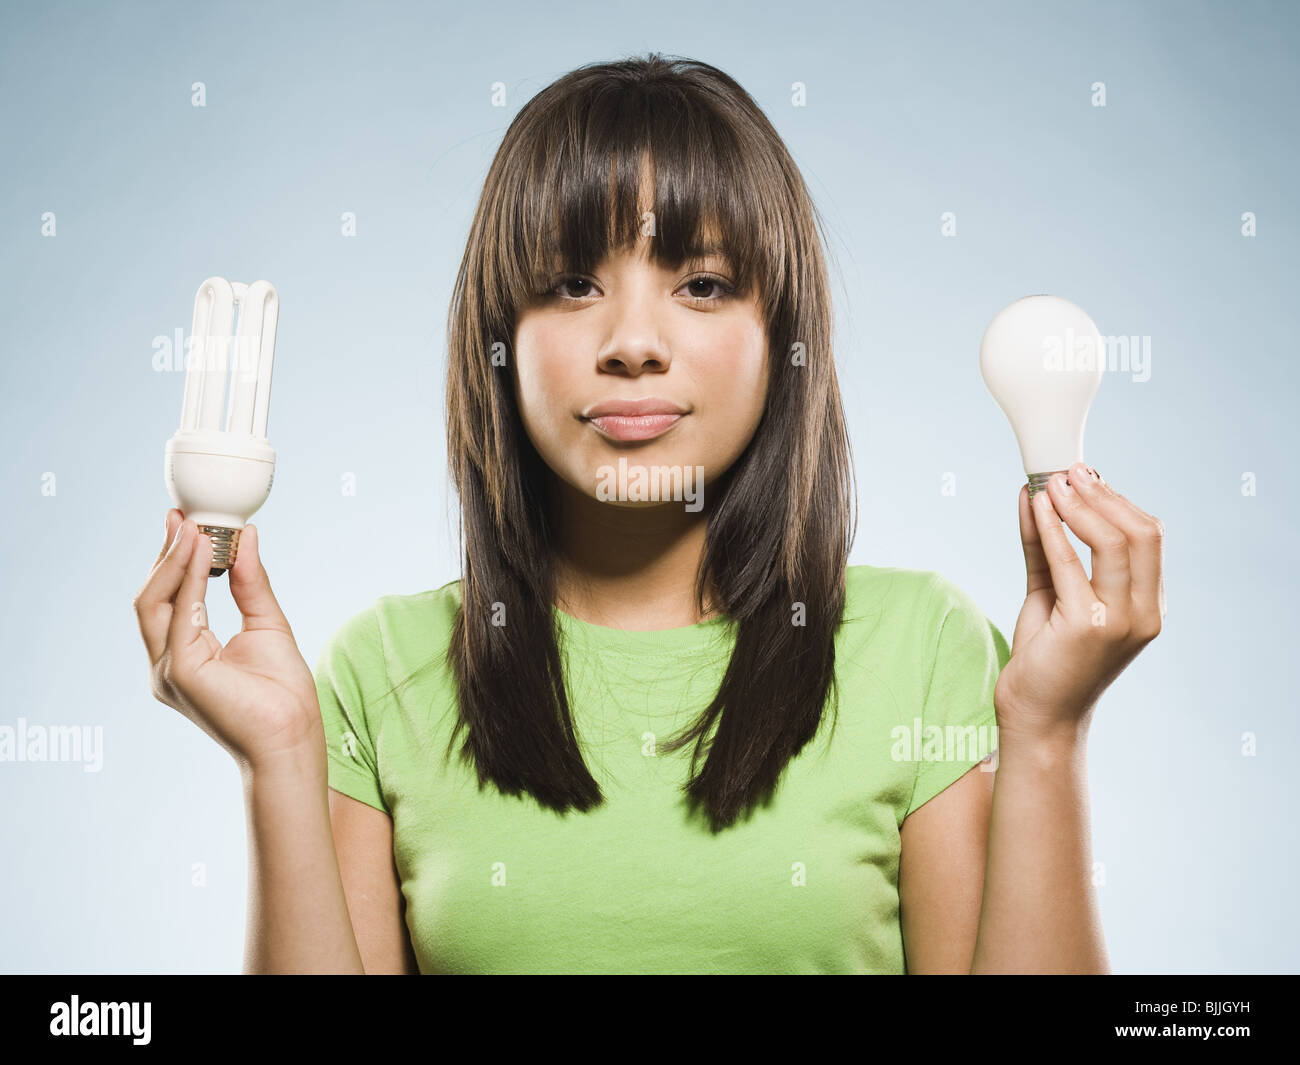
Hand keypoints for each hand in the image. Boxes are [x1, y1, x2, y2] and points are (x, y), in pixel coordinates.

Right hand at [133, 509, 323, 773]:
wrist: (293, 736)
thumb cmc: (282, 693)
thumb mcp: (267, 623)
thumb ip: (252, 582)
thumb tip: (248, 537)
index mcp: (184, 655)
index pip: (168, 598)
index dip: (174, 559)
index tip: (186, 523)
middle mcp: (167, 663)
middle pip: (153, 597)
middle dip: (166, 554)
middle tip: (181, 516)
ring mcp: (169, 670)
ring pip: (156, 603)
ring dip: (175, 560)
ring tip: (193, 527)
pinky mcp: (180, 672)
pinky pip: (180, 616)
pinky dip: (189, 580)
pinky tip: (203, 553)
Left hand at [994, 462, 1165, 745]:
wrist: (1036, 715)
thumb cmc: (1046, 656)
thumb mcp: (1052, 593)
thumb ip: (1048, 547)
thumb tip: (1037, 494)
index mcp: (1148, 605)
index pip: (1149, 537)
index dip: (1117, 500)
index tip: (1083, 476)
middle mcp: (1144, 613)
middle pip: (1140, 533)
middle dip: (1102, 495)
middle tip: (1067, 472)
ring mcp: (1119, 621)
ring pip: (1113, 542)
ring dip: (1079, 505)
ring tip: (1050, 483)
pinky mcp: (1085, 626)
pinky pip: (1068, 563)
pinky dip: (1051, 530)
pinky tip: (1036, 508)